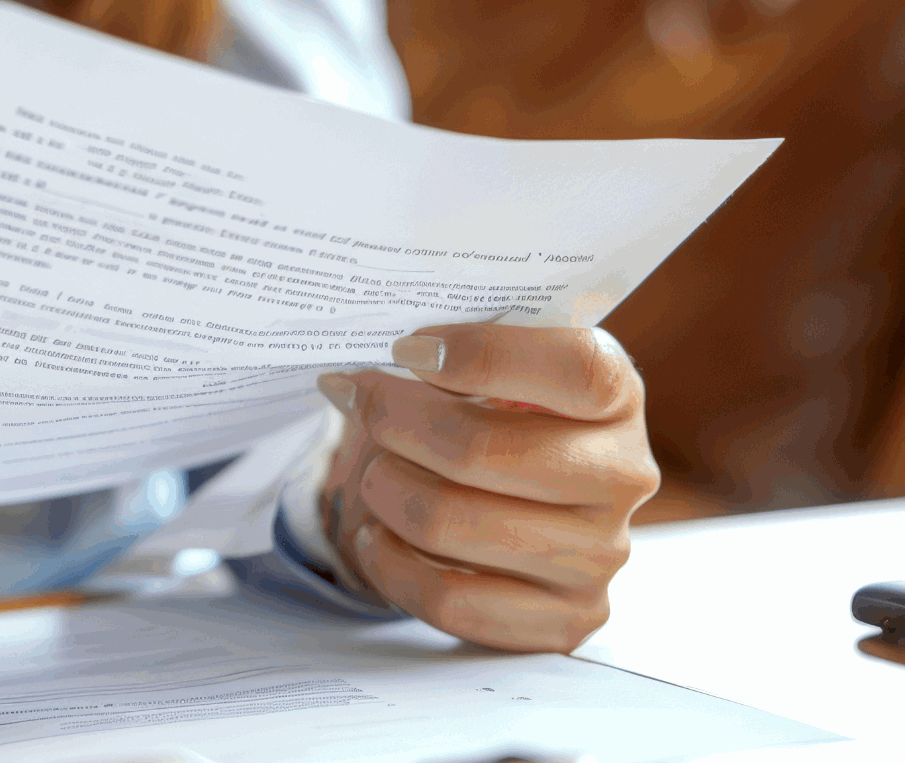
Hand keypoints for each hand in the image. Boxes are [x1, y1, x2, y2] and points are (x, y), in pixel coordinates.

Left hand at [318, 324, 658, 651]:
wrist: (525, 511)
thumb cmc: (498, 420)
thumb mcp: (494, 371)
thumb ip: (445, 356)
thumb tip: (347, 383)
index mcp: (619, 397)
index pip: (577, 370)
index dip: (481, 354)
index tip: (408, 350)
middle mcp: (623, 476)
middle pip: (482, 448)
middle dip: (395, 420)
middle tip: (361, 403)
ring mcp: (599, 556)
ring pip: (450, 522)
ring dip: (386, 489)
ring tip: (375, 474)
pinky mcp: (565, 619)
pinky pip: (449, 599)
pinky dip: (389, 561)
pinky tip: (378, 535)